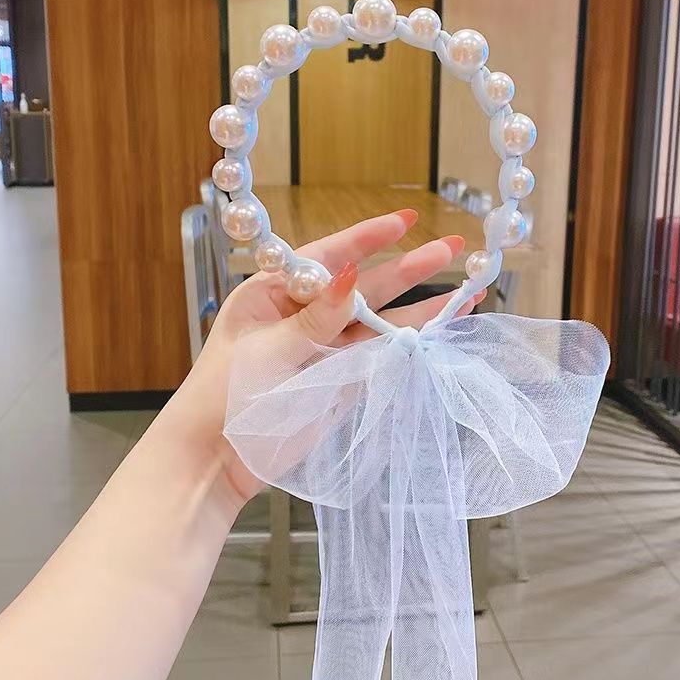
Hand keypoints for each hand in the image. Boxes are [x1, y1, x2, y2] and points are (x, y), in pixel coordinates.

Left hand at [159, 209, 484, 505]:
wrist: (214, 458)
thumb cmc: (222, 395)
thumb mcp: (267, 349)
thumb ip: (316, 318)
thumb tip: (353, 277)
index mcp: (274, 295)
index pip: (328, 258)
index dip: (368, 239)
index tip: (405, 220)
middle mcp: (304, 317)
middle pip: (364, 288)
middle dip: (408, 269)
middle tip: (450, 248)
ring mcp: (325, 349)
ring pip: (379, 324)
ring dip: (421, 310)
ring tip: (466, 292)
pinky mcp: (339, 381)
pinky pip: (379, 357)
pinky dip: (409, 345)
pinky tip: (440, 330)